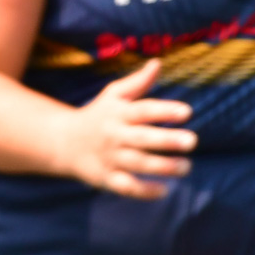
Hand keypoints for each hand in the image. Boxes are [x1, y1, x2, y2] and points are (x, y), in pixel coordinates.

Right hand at [52, 60, 195, 198]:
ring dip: (163, 166)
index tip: (187, 112)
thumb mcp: (113, 95)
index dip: (164, 110)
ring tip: (186, 166)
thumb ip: (137, 82)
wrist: (61, 142)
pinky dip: (144, 191)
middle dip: (167, 140)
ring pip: (137, 164)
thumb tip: (158, 63)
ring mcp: (109, 158)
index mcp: (118, 113)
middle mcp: (114, 135)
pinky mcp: (106, 178)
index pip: (142, 110)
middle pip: (142, 138)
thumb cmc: (97, 115)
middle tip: (192, 141)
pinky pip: (126, 187)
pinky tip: (164, 189)